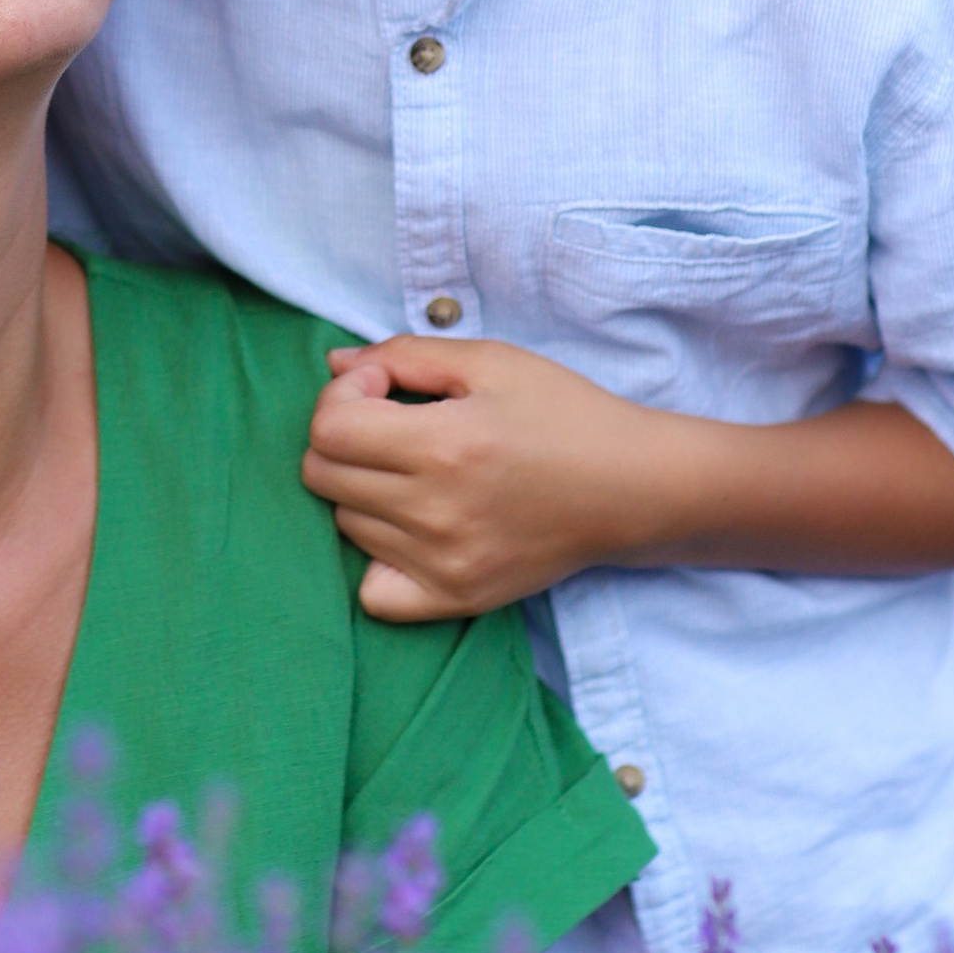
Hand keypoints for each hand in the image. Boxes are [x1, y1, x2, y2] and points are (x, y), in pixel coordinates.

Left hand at [302, 335, 676, 621]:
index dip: (343, 395)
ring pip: (344, 523)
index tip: (384, 385)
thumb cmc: (564, 413)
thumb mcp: (490, 360)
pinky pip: (371, 592)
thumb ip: (405, 353)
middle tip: (393, 422)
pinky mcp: (457, 599)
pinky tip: (406, 527)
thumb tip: (334, 363)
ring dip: (362, 488)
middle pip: (321, 475)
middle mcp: (437, 513)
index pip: (328, 429)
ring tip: (414, 468)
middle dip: (343, 435)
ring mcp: (444, 564)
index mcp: (444, 446)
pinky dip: (374, 558)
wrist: (632, 488)